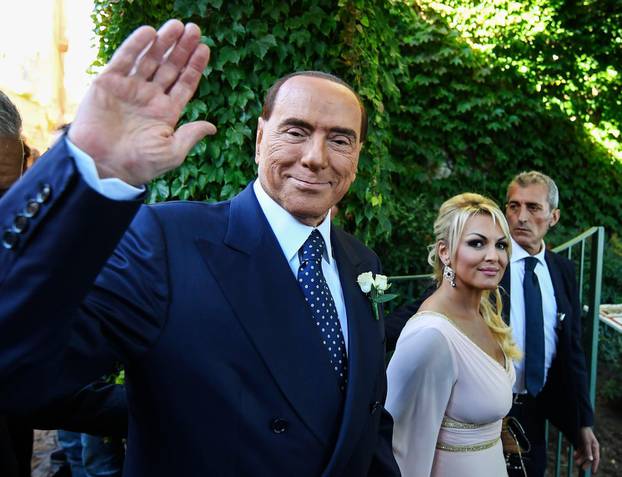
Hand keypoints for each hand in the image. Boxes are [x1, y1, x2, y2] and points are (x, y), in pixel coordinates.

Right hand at [68, 20, 215, 185]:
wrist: (103, 165)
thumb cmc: (139, 164)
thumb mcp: (172, 152)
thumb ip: (191, 135)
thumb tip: (212, 127)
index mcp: (166, 112)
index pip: (184, 84)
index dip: (195, 66)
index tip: (205, 48)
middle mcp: (150, 97)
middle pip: (170, 67)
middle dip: (182, 49)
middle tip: (195, 29)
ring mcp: (130, 89)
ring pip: (150, 60)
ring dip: (163, 42)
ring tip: (177, 26)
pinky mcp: (108, 83)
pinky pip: (124, 60)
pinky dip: (136, 46)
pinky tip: (150, 33)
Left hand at [573, 426, 599, 472]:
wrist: (579, 423)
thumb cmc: (585, 432)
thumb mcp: (586, 442)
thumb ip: (588, 451)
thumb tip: (591, 460)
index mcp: (595, 447)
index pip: (596, 458)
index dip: (595, 465)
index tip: (593, 471)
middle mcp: (591, 447)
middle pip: (590, 458)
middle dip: (586, 463)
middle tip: (581, 467)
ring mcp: (586, 445)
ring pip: (584, 454)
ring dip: (580, 458)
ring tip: (575, 460)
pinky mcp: (581, 443)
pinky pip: (580, 450)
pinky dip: (577, 453)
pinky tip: (574, 455)